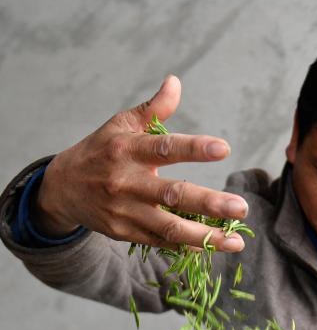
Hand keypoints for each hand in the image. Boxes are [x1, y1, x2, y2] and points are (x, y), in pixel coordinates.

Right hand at [34, 75, 248, 251]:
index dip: (195, 148)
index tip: (224, 149)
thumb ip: (153, 109)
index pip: (164, 147)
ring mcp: (125, 211)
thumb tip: (175, 82)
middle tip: (240, 207)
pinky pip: (162, 242)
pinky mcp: (125, 233)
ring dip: (206, 236)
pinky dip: (188, 246)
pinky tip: (215, 247)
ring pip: (170, 227)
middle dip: (209, 203)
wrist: (62, 188)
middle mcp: (126, 182)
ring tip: (236, 241)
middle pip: (172, 195)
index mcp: (127, 149)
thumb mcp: (121, 125)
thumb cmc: (101, 150)